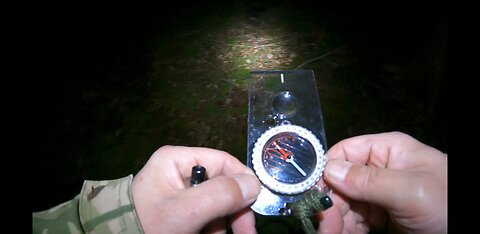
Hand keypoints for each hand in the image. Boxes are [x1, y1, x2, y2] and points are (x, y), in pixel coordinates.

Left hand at [132, 146, 260, 233]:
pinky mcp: (180, 213)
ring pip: (217, 206)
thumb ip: (221, 195)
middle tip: (246, 232)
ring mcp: (181, 194)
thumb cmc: (148, 225)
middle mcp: (180, 173)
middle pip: (223, 186)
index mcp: (177, 160)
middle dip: (234, 210)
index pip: (223, 162)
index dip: (243, 181)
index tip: (256, 204)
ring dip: (222, 225)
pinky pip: (206, 217)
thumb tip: (255, 184)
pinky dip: (211, 229)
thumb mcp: (185, 211)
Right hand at [318, 132, 446, 233]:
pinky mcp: (382, 216)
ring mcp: (380, 194)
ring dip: (336, 220)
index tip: (316, 196)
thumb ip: (370, 179)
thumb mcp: (412, 191)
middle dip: (331, 204)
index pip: (344, 153)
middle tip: (324, 227)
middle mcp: (379, 169)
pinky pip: (354, 220)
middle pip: (340, 182)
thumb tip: (329, 169)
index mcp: (388, 151)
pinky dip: (346, 229)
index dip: (326, 172)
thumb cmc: (448, 206)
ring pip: (344, 204)